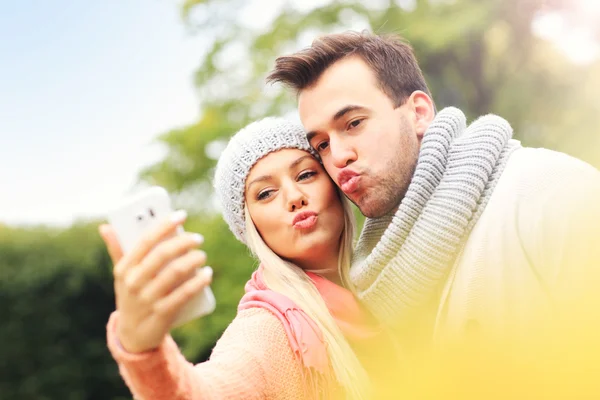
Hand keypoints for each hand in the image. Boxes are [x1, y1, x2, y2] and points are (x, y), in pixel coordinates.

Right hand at [99, 210, 211, 352]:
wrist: (132, 337)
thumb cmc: (130, 297)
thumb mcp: (121, 276)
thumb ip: (117, 250)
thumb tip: (106, 226)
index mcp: (124, 269)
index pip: (144, 241)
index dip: (164, 225)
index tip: (181, 214)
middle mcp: (133, 283)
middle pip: (162, 255)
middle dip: (183, 242)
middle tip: (197, 238)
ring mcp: (147, 300)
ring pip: (174, 273)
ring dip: (193, 260)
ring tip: (201, 255)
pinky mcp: (162, 315)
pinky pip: (183, 295)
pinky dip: (198, 282)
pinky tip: (207, 274)